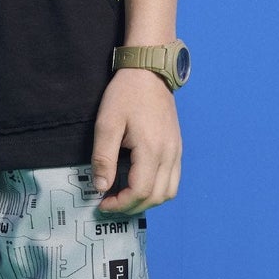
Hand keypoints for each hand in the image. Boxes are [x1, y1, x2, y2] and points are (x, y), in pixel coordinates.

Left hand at [90, 69, 181, 214]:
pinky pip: (172, 179)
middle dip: (132, 206)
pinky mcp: (177, 147)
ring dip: (147, 201)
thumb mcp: (106, 124)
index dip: (120, 204)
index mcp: (152, 149)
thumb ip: (103, 158)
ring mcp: (176, 151)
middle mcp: (169, 154)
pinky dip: (157, 189)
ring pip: (168, 192)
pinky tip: (138, 183)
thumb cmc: (126, 94)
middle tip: (110, 204)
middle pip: (157, 197)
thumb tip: (101, 187)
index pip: (140, 191)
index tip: (102, 203)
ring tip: (124, 196)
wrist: (149, 72)